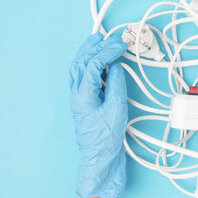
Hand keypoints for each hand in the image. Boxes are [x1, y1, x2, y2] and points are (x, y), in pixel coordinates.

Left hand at [69, 33, 127, 197]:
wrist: (100, 160)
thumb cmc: (107, 139)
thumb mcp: (117, 110)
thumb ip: (117, 85)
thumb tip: (116, 67)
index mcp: (82, 94)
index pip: (93, 64)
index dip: (107, 51)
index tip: (121, 44)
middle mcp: (76, 94)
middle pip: (81, 61)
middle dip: (95, 46)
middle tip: (110, 37)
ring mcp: (78, 98)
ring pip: (79, 67)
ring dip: (89, 52)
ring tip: (100, 41)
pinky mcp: (85, 102)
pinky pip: (83, 76)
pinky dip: (91, 63)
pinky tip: (101, 62)